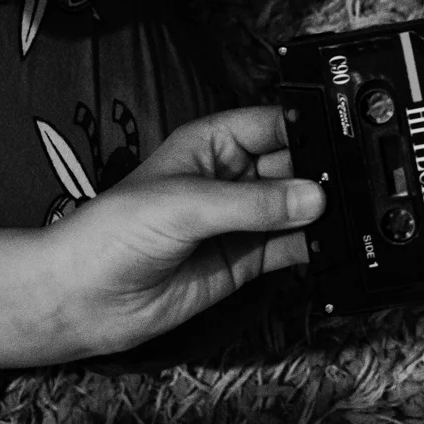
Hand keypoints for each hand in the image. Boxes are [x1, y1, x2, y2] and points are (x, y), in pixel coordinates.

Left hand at [39, 107, 322, 359]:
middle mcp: (231, 179)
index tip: (342, 140)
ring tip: (343, 216)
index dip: (308, 128)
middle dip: (319, 174)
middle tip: (345, 186)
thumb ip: (253, 203)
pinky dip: (313, 248)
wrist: (78, 299)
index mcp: (213, 144)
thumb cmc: (108, 235)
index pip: (274, 124)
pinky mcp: (244, 262)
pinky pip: (290, 248)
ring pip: (296, 209)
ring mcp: (239, 221)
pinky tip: (328, 245)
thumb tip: (311, 198)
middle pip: (293, 166)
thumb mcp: (185, 205)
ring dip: (318, 213)